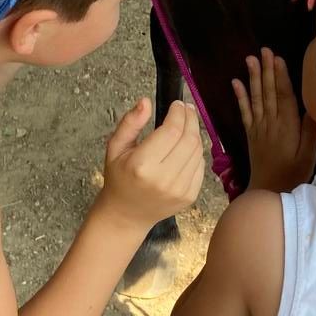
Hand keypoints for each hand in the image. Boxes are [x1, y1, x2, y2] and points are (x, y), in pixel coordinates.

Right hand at [99, 98, 204, 230]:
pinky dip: (197, 152)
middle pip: (189, 139)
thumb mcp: (115, 147)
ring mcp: (179, 190)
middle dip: (190, 118)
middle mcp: (163, 179)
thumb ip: (130, 122)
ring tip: (187, 124)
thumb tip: (146, 101)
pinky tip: (187, 146)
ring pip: (198, 151)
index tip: (176, 103)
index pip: (171, 131)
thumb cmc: (119, 178)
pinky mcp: (190, 196)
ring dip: (195, 133)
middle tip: (186, 108)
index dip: (178, 113)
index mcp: (142, 165)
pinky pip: (201, 166)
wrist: (126, 214)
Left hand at [234, 49, 315, 192]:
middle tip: (263, 50)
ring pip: (256, 98)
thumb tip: (315, 106)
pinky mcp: (251, 134)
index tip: (278, 58)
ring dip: (253, 77)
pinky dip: (240, 97)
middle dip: (266, 70)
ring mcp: (259, 128)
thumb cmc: (294, 174)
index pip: (284, 96)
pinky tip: (235, 83)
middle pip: (268, 92)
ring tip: (250, 60)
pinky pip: (244, 112)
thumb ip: (311, 130)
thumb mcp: (309, 155)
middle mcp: (271, 123)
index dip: (280, 76)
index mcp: (287, 126)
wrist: (269, 192)